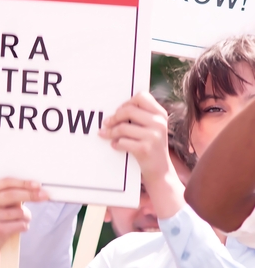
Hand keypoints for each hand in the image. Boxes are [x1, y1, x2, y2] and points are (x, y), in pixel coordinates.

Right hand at [0, 178, 46, 267]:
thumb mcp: (0, 202)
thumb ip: (13, 193)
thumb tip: (35, 189)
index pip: (6, 182)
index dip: (24, 183)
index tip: (37, 185)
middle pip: (13, 195)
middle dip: (31, 195)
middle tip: (44, 195)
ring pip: (19, 211)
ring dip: (26, 216)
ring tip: (19, 219)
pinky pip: (21, 224)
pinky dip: (24, 226)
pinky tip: (16, 228)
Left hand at [100, 92, 184, 218]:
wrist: (160, 171)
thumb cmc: (150, 146)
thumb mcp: (151, 128)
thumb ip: (139, 116)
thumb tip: (113, 111)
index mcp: (160, 114)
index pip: (141, 96)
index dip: (126, 102)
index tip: (119, 111)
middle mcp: (159, 122)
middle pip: (128, 110)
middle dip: (113, 117)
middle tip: (106, 124)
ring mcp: (154, 136)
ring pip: (122, 127)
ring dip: (110, 132)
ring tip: (106, 135)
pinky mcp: (145, 149)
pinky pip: (122, 141)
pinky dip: (115, 144)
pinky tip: (116, 146)